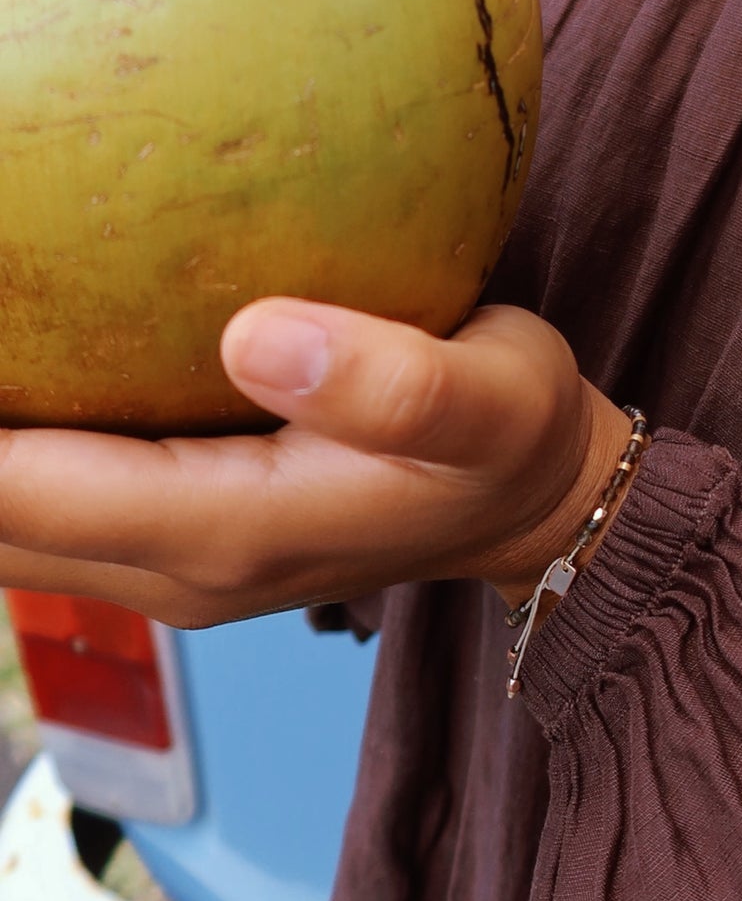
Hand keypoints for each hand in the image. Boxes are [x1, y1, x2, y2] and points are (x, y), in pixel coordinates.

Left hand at [0, 301, 634, 627]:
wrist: (531, 499)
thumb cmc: (510, 434)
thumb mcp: (493, 401)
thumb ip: (393, 385)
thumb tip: (254, 334)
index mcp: (228, 532)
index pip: (15, 492)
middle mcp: (171, 567)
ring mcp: (162, 561)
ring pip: (2, 519)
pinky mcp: (166, 535)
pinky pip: (39, 500)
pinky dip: (11, 441)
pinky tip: (24, 342)